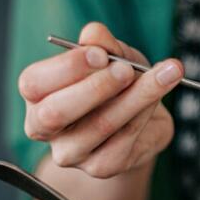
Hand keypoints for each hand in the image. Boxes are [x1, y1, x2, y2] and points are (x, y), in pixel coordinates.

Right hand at [19, 22, 182, 177]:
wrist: (141, 124)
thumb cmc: (118, 85)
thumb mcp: (113, 57)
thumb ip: (103, 45)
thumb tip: (94, 33)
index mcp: (37, 95)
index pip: (34, 83)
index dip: (67, 67)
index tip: (100, 53)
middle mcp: (45, 128)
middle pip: (56, 113)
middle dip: (96, 87)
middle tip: (128, 69)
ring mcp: (71, 152)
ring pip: (100, 125)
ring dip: (135, 97)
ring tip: (165, 74)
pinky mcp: (101, 166)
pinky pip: (125, 139)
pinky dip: (145, 112)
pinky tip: (160, 95)